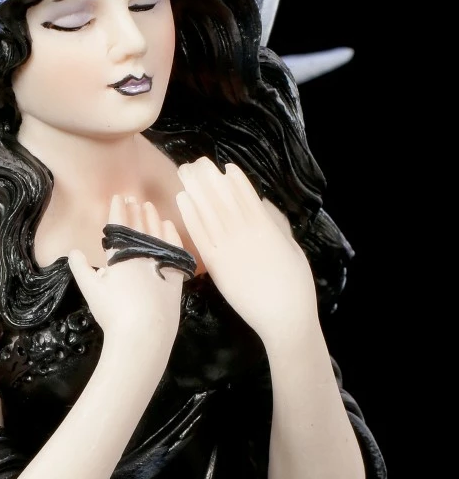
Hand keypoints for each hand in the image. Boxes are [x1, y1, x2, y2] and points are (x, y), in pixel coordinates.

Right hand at [68, 195, 184, 358]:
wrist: (144, 333)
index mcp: (119, 255)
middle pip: (138, 226)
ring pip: (156, 233)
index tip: (118, 197)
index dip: (117, 209)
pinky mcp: (175, 274)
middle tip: (134, 197)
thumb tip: (73, 252)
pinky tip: (168, 226)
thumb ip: (81, 269)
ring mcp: (160, 262)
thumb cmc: (113, 313)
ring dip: (152, 218)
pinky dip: (170, 234)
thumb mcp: (91, 291)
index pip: (118, 225)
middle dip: (134, 210)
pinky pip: (174, 247)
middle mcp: (141, 252)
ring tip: (149, 206)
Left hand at [176, 157, 317, 344]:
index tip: (223, 167)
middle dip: (208, 179)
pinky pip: (200, 234)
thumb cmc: (294, 285)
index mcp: (266, 227)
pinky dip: (191, 215)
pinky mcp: (217, 264)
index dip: (233, 180)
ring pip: (209, 211)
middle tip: (195, 163)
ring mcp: (229, 248)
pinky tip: (183, 200)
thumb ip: (275, 226)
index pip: (245, 195)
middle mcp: (245, 233)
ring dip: (195, 189)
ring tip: (184, 172)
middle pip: (222, 198)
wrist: (284, 315)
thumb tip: (262, 207)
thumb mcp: (290, 248)